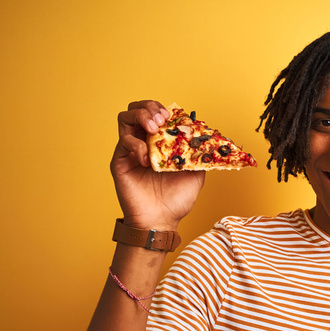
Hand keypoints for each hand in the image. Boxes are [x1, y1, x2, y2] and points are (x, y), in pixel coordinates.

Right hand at [111, 100, 204, 229]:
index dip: (164, 109)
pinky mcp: (120, 161)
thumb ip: (199, 155)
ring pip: (125, 118)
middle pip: (137, 109)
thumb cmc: (176, 201)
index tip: (174, 116)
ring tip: (153, 128)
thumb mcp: (196, 175)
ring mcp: (130, 151)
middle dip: (150, 107)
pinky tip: (148, 159)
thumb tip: (207, 138)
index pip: (157, 114)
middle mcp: (143, 142)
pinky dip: (137, 145)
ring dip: (140, 116)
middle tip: (162, 119)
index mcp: (160, 143)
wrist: (161, 221)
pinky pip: (123, 142)